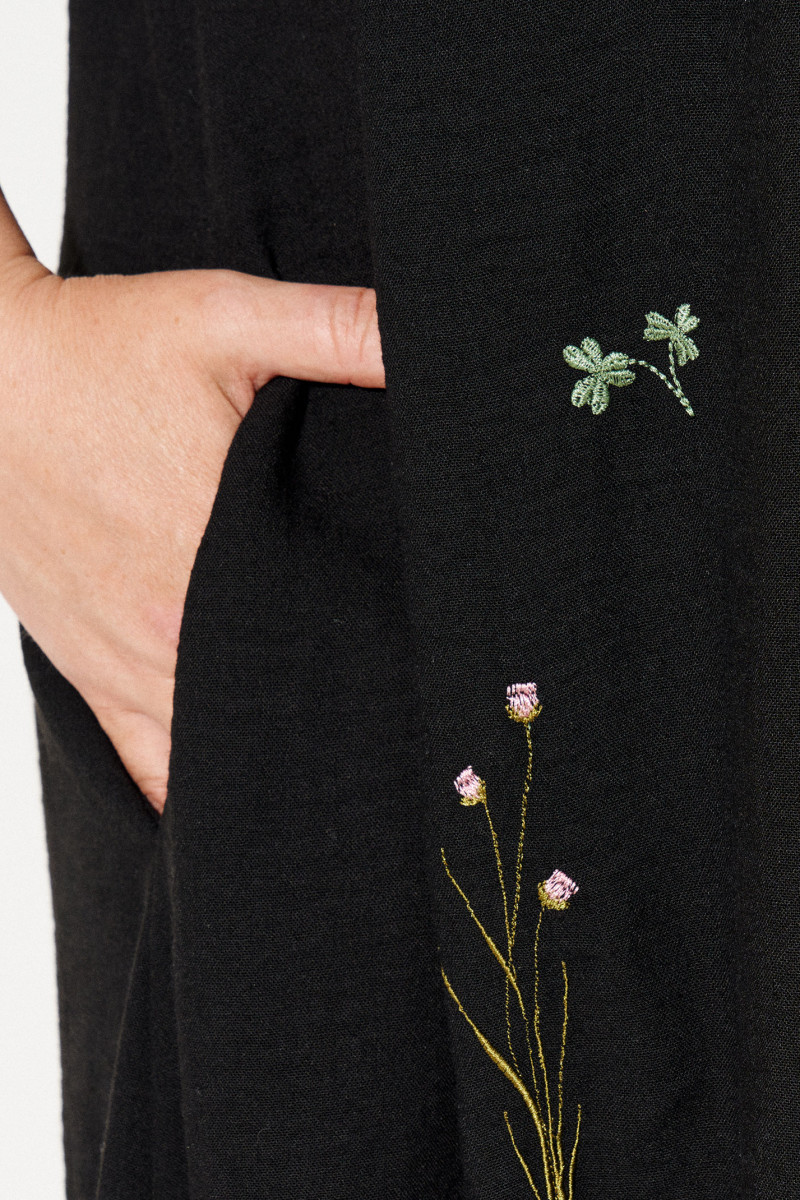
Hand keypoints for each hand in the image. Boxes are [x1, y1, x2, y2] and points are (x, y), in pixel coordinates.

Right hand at [0, 192, 383, 811]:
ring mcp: (125, 662)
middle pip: (281, 716)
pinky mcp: (87, 671)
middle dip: (342, 729)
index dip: (390, 677)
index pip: (332, 652)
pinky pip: (142, 765)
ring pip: (215, 757)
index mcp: (221, 552)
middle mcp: (173, 628)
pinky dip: (187, 795)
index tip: (436, 693)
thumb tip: (432, 333)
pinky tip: (229, 818)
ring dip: (273, 767)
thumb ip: (337, 329)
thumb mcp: (224, 315)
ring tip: (339, 787)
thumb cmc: (97, 347)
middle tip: (406, 747)